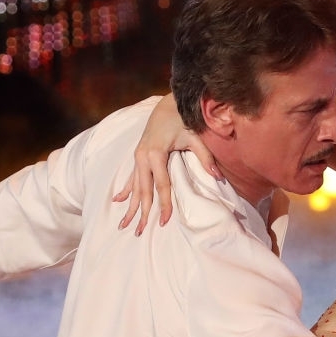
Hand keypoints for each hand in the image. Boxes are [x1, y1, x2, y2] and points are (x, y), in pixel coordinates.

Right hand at [115, 94, 217, 233]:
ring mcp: (138, 156)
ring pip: (134, 187)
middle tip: (140, 232)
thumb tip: (218, 176)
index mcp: (156, 153)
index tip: (165, 221)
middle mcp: (143, 156)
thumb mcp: (194, 136)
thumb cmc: (183, 120)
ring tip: (124, 225)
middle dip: (142, 212)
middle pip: (143, 190)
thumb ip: (205, 157)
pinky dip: (125, 190)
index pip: (161, 185)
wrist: (168, 104)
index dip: (164, 204)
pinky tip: (118, 202)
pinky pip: (130, 177)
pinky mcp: (138, 156)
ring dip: (130, 207)